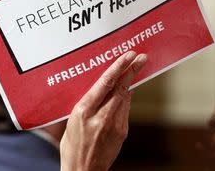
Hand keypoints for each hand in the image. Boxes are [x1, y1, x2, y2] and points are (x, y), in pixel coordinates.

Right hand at [60, 51, 146, 170]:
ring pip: (125, 97)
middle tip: (142, 57)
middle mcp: (100, 117)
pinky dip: (125, 98)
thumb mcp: (73, 120)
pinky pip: (125, 109)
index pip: (105, 84)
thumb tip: (108, 86)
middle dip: (132, 70)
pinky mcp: (122, 132)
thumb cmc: (73, 145)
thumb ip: (89, 102)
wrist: (83, 170)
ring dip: (130, 81)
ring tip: (136, 66)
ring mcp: (113, 125)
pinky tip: (126, 91)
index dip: (119, 68)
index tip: (129, 56)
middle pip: (120, 88)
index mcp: (83, 111)